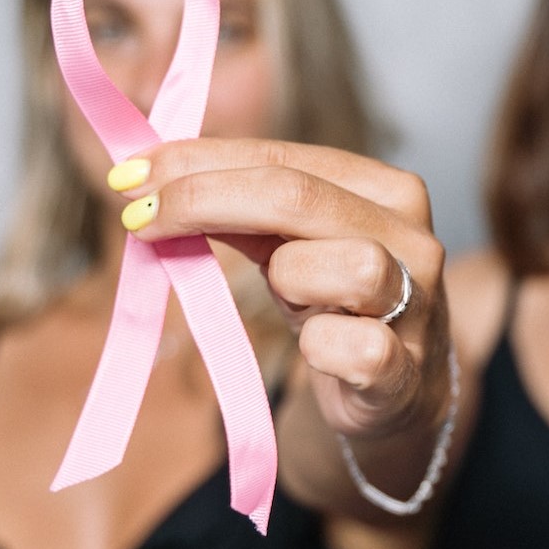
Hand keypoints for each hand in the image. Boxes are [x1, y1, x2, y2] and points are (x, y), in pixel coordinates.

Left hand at [110, 138, 450, 439]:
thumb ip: (236, 208)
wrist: (394, 391)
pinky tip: (316, 348)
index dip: (199, 161)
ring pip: (350, 266)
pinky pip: (361, 350)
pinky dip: (325, 347)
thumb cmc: (334, 307)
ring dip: (291, 278)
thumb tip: (147, 178)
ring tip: (285, 295)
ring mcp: (418, 304)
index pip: (284, 157)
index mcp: (386, 190)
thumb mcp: (289, 247)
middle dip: (205, 200)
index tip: (130, 174)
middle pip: (300, 197)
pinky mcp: (407, 371)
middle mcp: (412, 237)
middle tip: (139, 217)